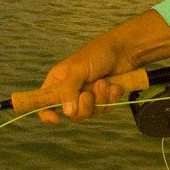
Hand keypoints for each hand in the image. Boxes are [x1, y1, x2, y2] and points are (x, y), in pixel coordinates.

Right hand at [32, 9, 169, 124]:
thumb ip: (69, 90)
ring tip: (104, 83)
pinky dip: (111, 99)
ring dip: (100, 99)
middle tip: (88, 94)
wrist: (125, 50)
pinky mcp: (104, 100)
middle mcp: (71, 91)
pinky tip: (115, 86)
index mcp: (58, 81)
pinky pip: (105, 110)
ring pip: (90, 113)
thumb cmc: (98, 54)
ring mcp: (88, 97)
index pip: (44, 103)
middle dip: (84, 106)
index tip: (57, 118)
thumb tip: (66, 112)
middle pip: (72, 114)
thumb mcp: (78, 69)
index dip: (47, 114)